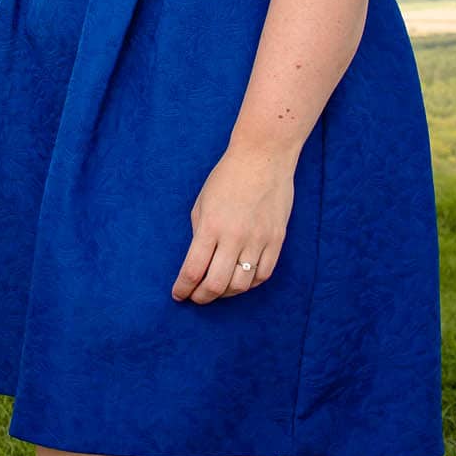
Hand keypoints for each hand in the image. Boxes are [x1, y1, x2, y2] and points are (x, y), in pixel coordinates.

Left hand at [172, 145, 293, 303]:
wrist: (263, 158)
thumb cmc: (227, 177)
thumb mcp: (202, 203)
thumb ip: (200, 234)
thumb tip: (199, 262)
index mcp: (211, 226)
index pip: (193, 270)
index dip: (183, 288)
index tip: (178, 295)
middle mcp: (235, 237)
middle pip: (217, 285)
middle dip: (202, 297)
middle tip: (196, 297)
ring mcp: (259, 240)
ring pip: (242, 285)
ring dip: (226, 293)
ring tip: (217, 290)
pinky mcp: (277, 240)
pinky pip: (263, 274)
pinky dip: (249, 283)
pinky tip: (239, 280)